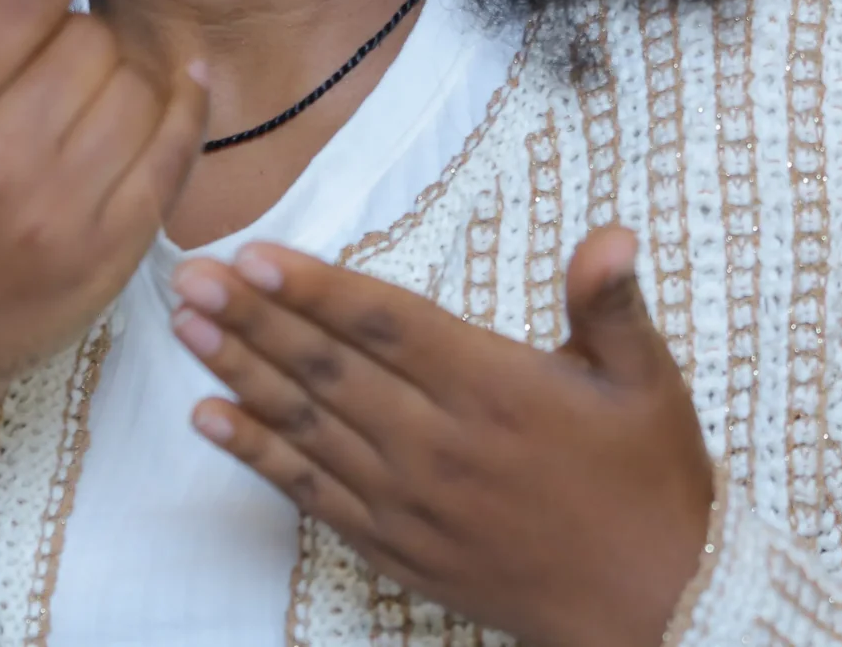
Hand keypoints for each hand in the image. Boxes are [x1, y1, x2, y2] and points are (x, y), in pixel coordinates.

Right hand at [0, 0, 209, 599]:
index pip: (25, 0)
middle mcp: (4, 161)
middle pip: (90, 43)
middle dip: (81, 27)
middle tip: (60, 44)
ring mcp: (65, 212)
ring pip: (136, 91)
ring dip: (124, 72)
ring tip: (92, 82)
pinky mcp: (111, 252)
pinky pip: (173, 155)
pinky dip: (184, 110)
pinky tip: (178, 83)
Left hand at [174, 226, 715, 646]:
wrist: (656, 605)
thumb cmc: (652, 482)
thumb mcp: (648, 381)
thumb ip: (610, 304)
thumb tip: (611, 235)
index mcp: (495, 389)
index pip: (386, 325)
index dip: (316, 289)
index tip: (255, 256)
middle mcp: (441, 443)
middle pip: (328, 369)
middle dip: (251, 320)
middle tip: (188, 280)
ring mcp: (412, 501)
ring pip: (309, 427)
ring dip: (240, 375)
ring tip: (185, 332)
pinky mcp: (399, 547)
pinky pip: (314, 495)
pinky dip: (258, 456)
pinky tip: (210, 423)